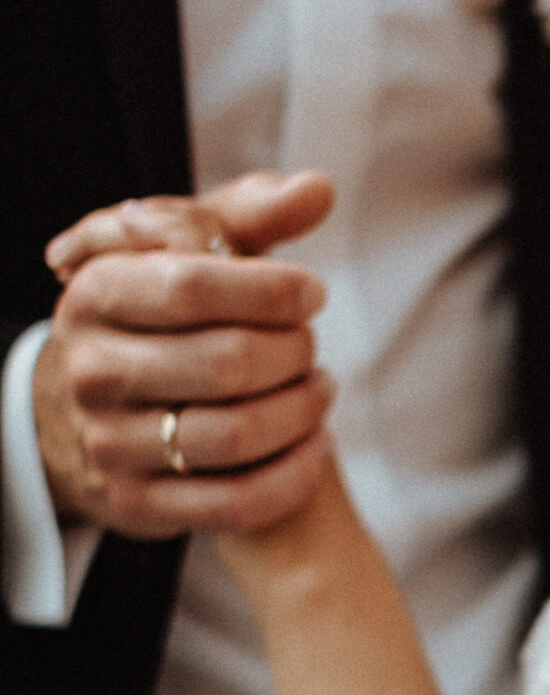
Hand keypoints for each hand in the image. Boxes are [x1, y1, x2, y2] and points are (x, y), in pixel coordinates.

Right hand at [33, 171, 337, 538]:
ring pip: (234, 436)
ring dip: (301, 412)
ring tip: (320, 390)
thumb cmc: (155, 315)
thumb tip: (318, 189)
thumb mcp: (180, 252)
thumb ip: (248, 217)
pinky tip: (317, 445)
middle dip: (293, 352)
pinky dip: (294, 475)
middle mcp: (92, 369)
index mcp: (97, 291)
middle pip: (226, 363)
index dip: (271, 290)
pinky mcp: (135, 504)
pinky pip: (236, 503)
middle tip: (309, 346)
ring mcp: (108, 443)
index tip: (312, 294)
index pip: (193, 285)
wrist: (84, 409)